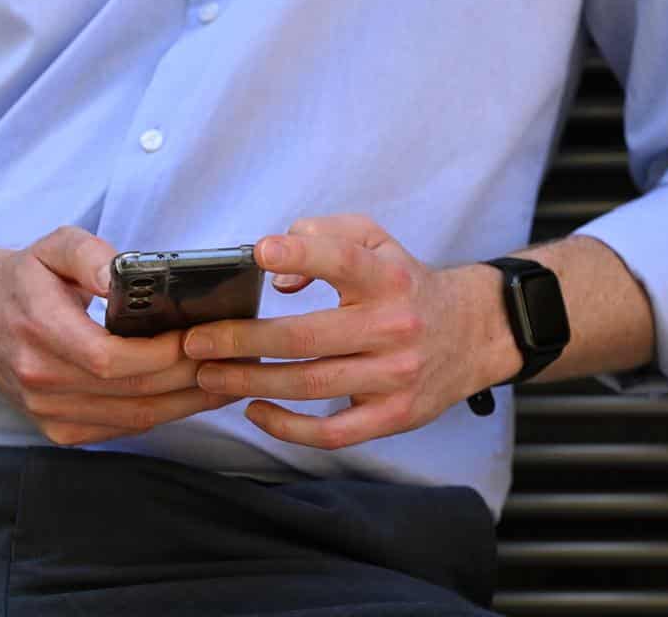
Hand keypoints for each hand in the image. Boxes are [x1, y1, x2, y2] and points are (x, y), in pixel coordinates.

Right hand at [0, 226, 234, 445]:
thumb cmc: (25, 279)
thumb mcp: (53, 246)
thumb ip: (88, 253)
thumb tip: (121, 272)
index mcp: (38, 330)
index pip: (110, 359)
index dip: (162, 354)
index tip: (201, 336)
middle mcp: (40, 380)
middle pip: (133, 391)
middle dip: (192, 377)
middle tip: (236, 356)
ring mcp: (48, 413)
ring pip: (136, 418)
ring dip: (190, 402)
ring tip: (230, 378)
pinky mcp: (59, 431)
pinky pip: (124, 429)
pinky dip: (165, 414)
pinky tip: (194, 395)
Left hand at [182, 215, 519, 449]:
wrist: (471, 333)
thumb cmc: (405, 283)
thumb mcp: (375, 240)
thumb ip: (324, 236)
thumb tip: (278, 274)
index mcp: (388, 278)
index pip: (343, 261)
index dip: (302, 253)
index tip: (259, 252)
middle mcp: (395, 327)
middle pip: (306, 338)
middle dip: (241, 340)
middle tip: (196, 340)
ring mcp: (396, 377)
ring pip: (310, 385)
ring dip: (250, 381)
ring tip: (207, 373)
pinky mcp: (393, 416)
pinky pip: (332, 432)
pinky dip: (287, 427)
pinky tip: (254, 410)